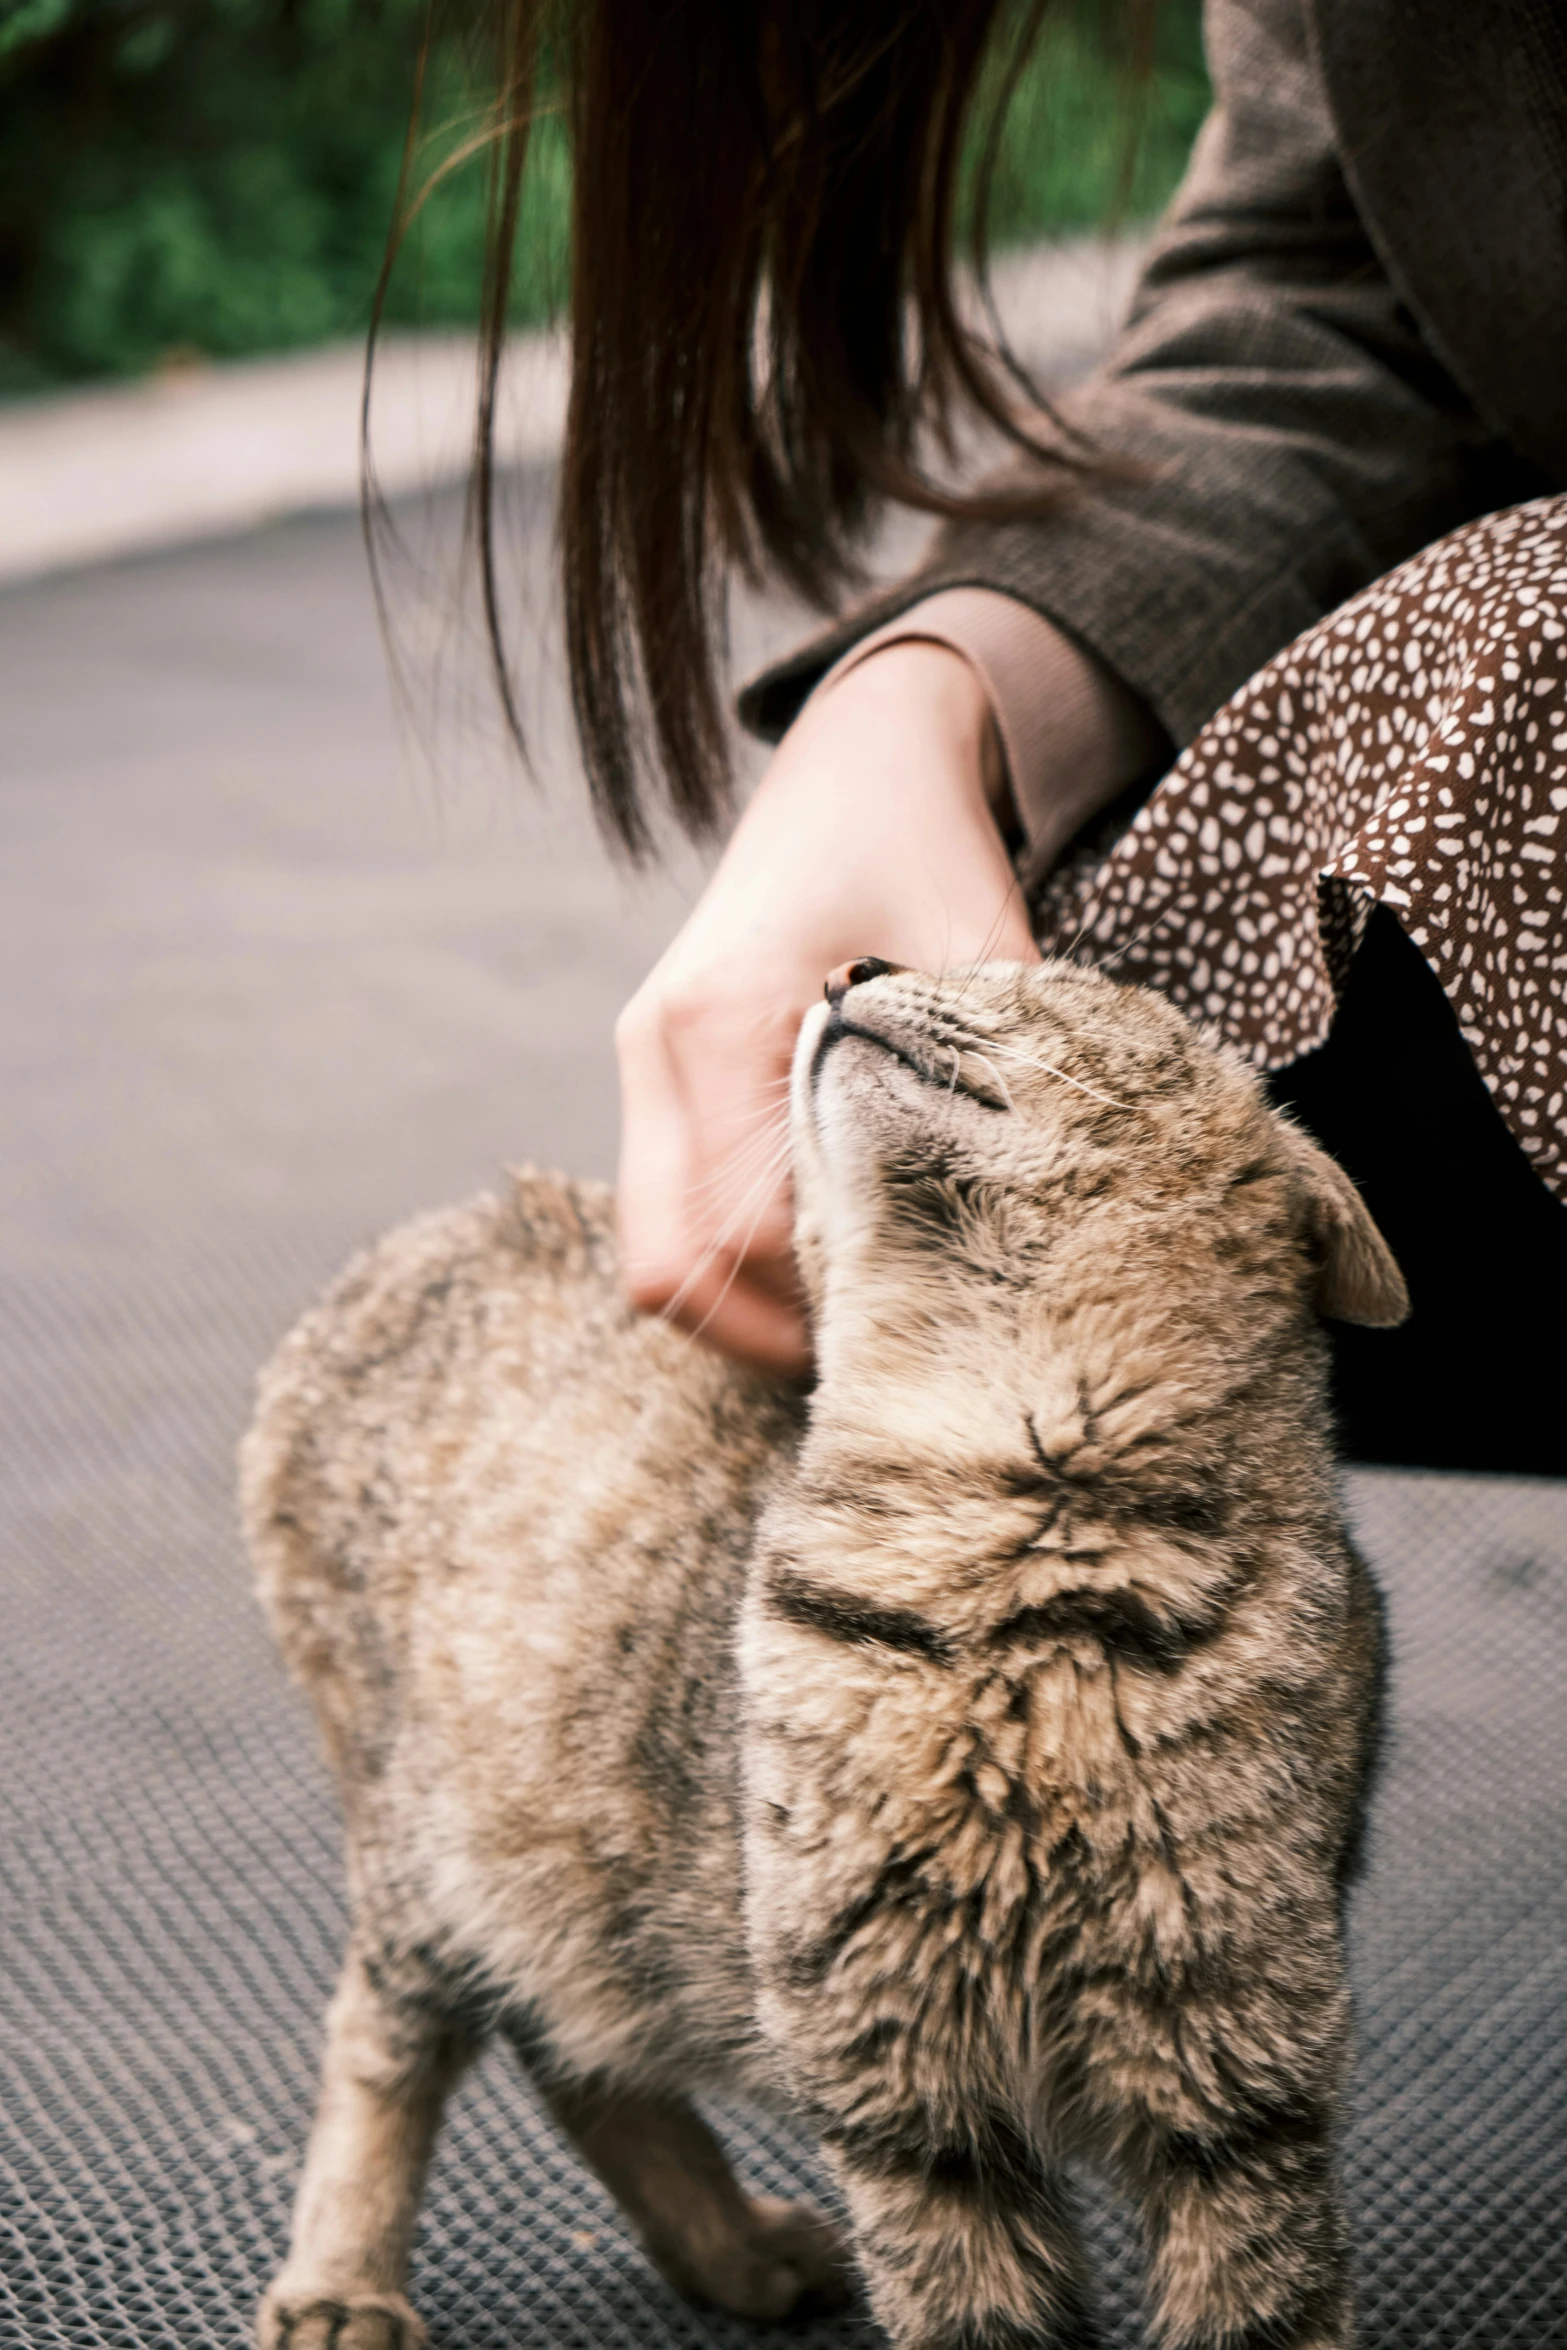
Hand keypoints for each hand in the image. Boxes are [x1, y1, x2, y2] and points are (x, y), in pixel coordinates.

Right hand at [614, 641, 1040, 1375]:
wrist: (857, 761)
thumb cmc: (923, 843)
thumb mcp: (977, 948)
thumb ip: (988, 1075)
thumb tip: (1024, 1228)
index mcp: (718, 1016)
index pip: (748, 1227)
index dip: (834, 1294)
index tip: (929, 1316)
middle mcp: (655, 1047)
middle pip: (670, 1269)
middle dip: (774, 1334)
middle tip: (891, 1344)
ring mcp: (642, 1066)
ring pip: (658, 1258)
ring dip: (750, 1306)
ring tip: (864, 1305)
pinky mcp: (658, 1080)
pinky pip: (670, 1216)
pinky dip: (737, 1263)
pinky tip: (834, 1251)